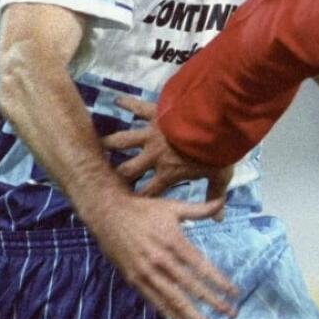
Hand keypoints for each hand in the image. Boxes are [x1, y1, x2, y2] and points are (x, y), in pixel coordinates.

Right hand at [90, 190, 238, 318]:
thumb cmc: (143, 210)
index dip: (219, 281)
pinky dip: (169, 314)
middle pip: (191, 287)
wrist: (107, 214)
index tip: (234, 294)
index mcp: (174, 242)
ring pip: (173, 298)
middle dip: (212, 302)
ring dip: (193, 315)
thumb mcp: (173, 207)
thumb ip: (199, 210)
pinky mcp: (133, 279)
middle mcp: (161, 260)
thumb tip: (222, 203)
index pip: (202, 267)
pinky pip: (154, 300)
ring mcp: (146, 272)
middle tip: (230, 315)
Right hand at [102, 94, 232, 205]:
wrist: (216, 122)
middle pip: (128, 169)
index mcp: (168, 172)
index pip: (148, 192)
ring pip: (123, 141)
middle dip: (116, 175)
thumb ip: (214, 195)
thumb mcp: (220, 175)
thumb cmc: (219, 151)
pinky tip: (116, 99)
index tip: (125, 206)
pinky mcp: (155, 114)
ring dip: (110, 143)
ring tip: (97, 145)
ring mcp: (151, 135)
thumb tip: (218, 219)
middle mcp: (154, 156)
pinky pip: (137, 107)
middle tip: (103, 178)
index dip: (137, 200)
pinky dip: (127, 102)